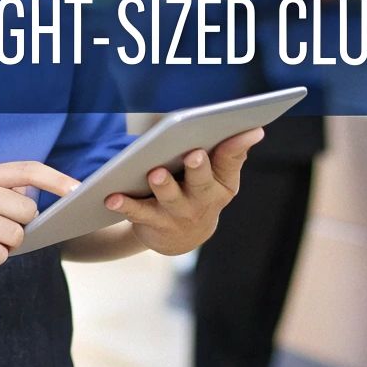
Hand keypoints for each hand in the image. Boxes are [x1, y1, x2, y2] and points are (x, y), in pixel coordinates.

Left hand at [104, 127, 264, 255]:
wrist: (183, 237)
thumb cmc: (201, 193)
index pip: (231, 161)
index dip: (239, 145)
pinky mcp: (153, 222)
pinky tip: (112, 197)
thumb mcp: (221, 179)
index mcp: (221, 183)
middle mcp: (203, 200)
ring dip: (163, 185)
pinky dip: (124, 205)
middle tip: (194, 154)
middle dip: (198, 168)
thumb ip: (230, 155)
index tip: (250, 129)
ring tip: (156, 173)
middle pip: (201, 182)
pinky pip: (138, 213)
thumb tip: (254, 131)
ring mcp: (178, 214)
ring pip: (169, 198)